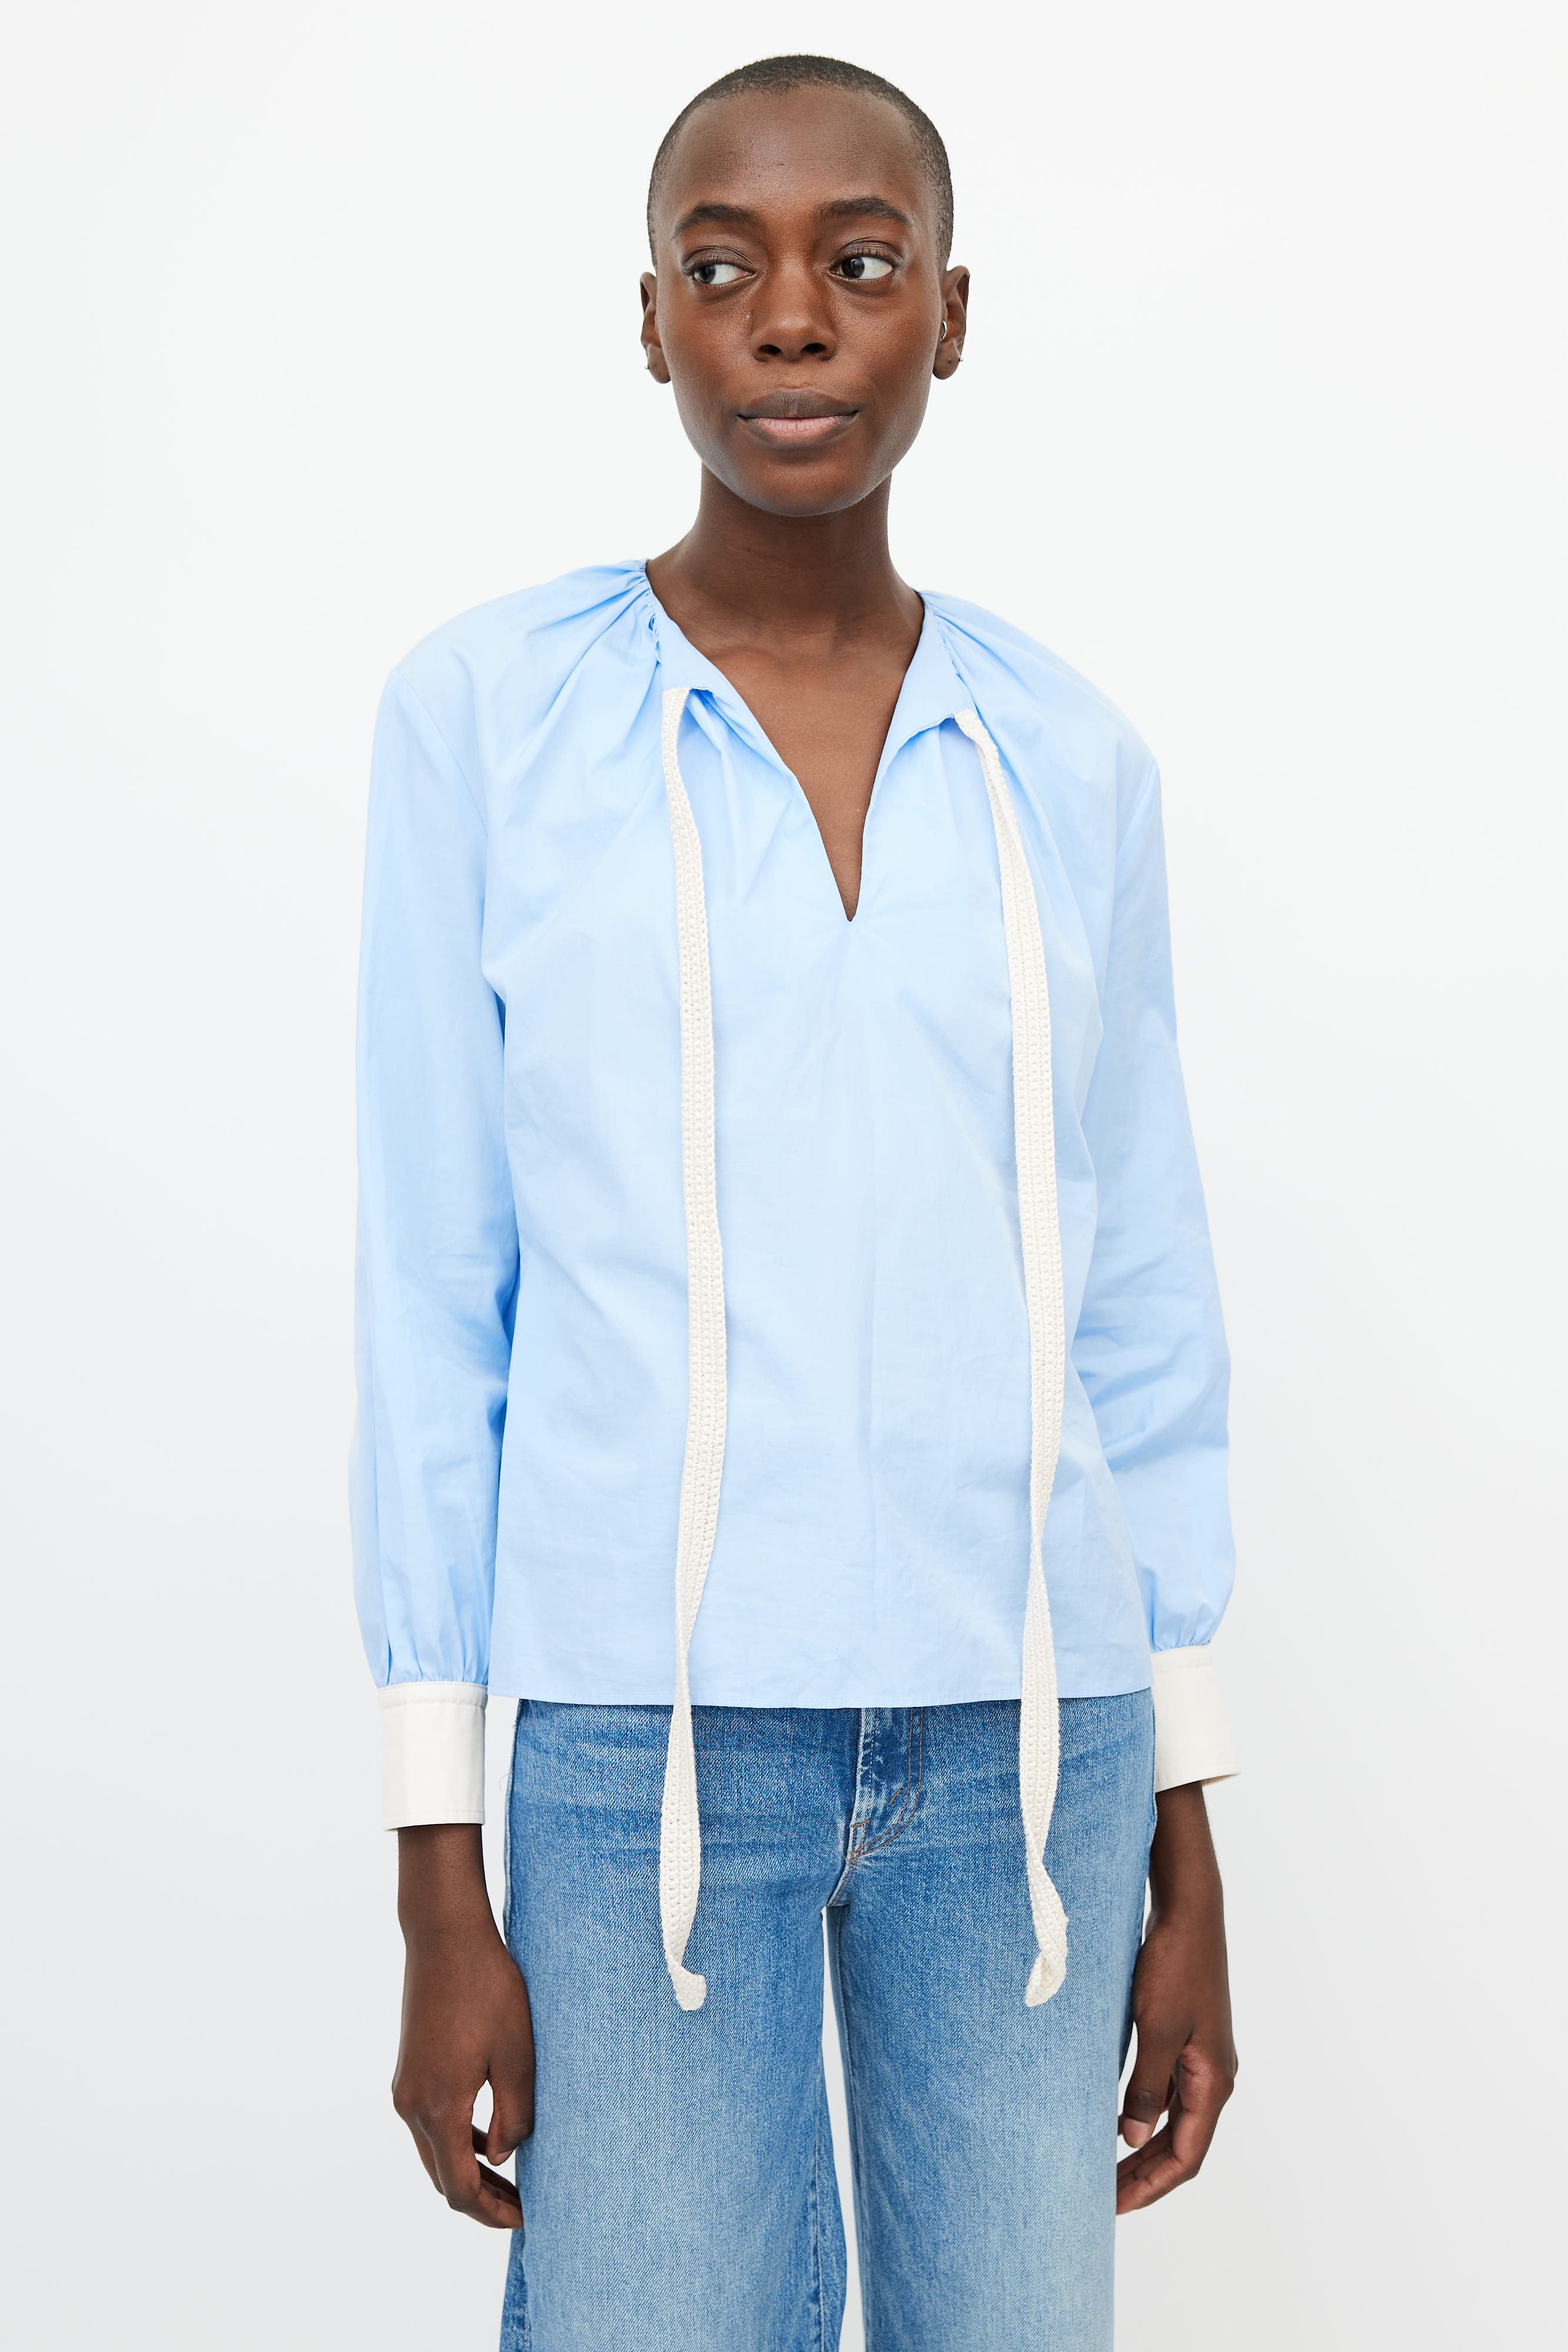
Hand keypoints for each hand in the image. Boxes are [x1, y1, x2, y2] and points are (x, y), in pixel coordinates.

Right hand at [391, 1824, 533, 2229]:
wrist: (445, 1935)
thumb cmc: (488, 1988)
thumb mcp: (517, 2053)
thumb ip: (514, 2114)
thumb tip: (503, 2156)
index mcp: (438, 2107)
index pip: (459, 2188)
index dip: (491, 2212)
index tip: (525, 2220)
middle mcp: (411, 2104)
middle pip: (441, 2177)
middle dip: (480, 2199)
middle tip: (522, 2209)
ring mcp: (405, 2086)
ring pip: (433, 2152)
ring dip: (467, 2171)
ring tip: (509, 2179)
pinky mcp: (409, 2068)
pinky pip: (429, 2124)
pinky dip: (456, 2142)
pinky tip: (488, 2137)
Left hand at [1117, 1781, 1236, 2213]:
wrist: (1189, 1910)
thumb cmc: (1175, 1966)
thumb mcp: (1156, 2030)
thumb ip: (1145, 2086)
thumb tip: (1131, 2136)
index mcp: (1213, 2081)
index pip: (1186, 2156)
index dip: (1151, 2186)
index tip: (1114, 2207)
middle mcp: (1213, 2075)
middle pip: (1182, 2143)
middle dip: (1144, 2174)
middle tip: (1103, 2198)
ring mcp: (1201, 2055)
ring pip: (1173, 2118)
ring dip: (1142, 2145)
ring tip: (1105, 2168)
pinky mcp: (1186, 2035)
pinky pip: (1166, 2089)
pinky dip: (1143, 2111)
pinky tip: (1115, 2116)